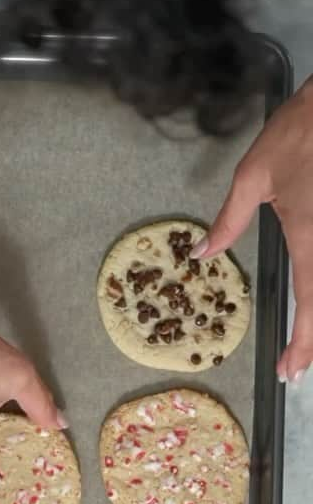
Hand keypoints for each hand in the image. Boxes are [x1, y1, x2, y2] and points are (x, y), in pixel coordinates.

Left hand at [192, 78, 312, 383]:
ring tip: (306, 344)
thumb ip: (229, 221)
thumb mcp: (251, 177)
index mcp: (310, 238)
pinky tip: (312, 304)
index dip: (303, 341)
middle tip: (297, 366)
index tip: (289, 369)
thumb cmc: (297, 134)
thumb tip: (202, 255)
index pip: (309, 302)